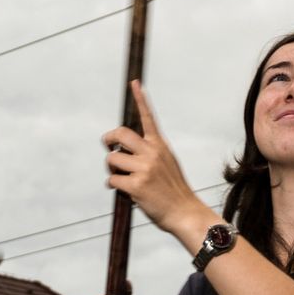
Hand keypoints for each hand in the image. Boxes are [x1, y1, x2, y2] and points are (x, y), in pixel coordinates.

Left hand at [104, 81, 210, 240]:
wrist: (185, 212)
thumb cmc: (174, 190)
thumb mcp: (167, 163)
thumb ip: (149, 153)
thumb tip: (124, 151)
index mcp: (160, 145)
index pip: (148, 117)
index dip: (140, 99)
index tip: (135, 82)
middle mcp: (152, 152)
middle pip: (120, 134)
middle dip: (108, 139)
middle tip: (109, 147)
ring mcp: (144, 168)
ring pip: (112, 159)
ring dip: (111, 169)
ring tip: (122, 178)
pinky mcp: (136, 185)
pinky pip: (112, 180)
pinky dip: (113, 185)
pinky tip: (124, 192)